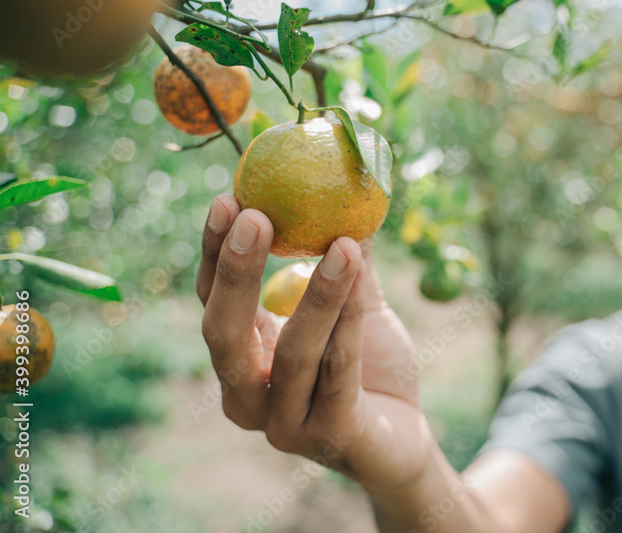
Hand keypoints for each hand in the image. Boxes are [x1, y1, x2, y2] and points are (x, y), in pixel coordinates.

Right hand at [197, 194, 434, 489]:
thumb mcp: (355, 302)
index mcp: (242, 357)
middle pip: (225, 332)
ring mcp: (283, 423)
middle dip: (236, 272)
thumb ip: (345, 255)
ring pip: (292, 354)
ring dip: (318, 295)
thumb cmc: (368, 369)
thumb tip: (349, 188)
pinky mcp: (328, 437)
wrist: (402, 440)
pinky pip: (338, 372)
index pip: (212, 300)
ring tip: (343, 243)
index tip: (227, 198)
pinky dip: (351, 321)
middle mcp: (247, 395)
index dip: (214, 251)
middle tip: (255, 217)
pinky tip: (362, 277)